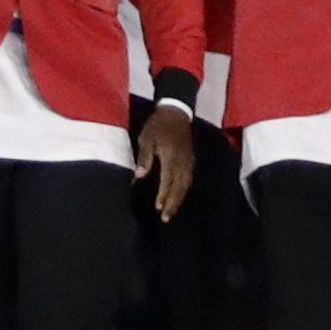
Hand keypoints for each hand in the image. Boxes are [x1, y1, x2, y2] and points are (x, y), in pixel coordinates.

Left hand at [138, 100, 197, 218]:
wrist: (176, 112)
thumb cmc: (158, 125)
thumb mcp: (146, 138)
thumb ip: (145, 157)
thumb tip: (140, 175)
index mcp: (171, 157)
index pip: (168, 180)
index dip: (163, 195)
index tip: (158, 208)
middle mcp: (182, 162)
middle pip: (179, 187)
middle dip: (173, 203)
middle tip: (166, 218)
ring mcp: (188, 161)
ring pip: (186, 184)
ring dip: (179, 199)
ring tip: (172, 211)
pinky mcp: (190, 159)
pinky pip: (189, 178)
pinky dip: (184, 190)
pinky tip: (179, 195)